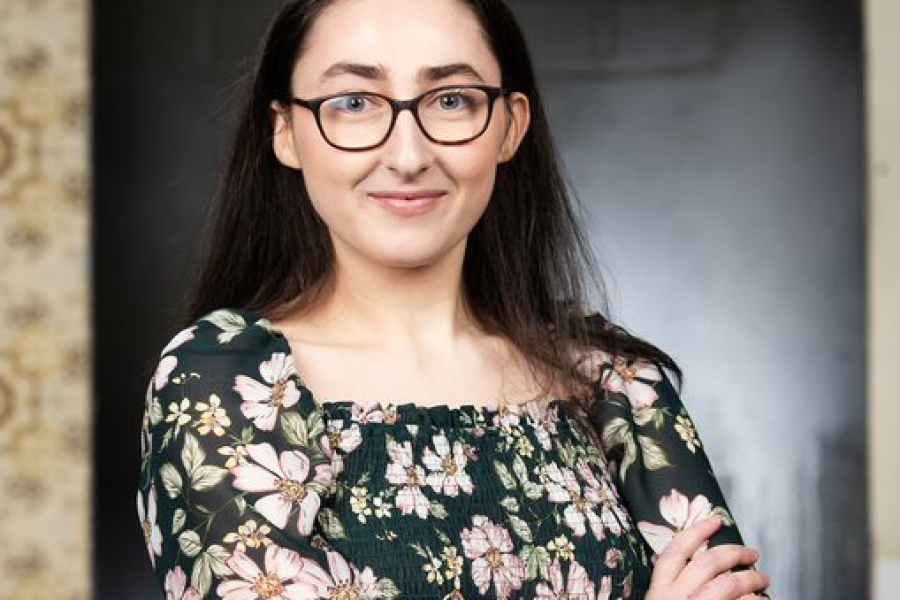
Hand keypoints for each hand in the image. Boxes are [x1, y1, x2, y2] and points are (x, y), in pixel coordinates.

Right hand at [645, 516, 770, 599]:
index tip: (714, 520)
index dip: (696, 531)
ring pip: (728, 585)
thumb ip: (673, 586)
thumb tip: (695, 568)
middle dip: (734, 553)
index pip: (676, 552)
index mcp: (659, 591)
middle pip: (707, 564)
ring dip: (751, 579)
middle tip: (752, 553)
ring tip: (763, 579)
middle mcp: (676, 597)